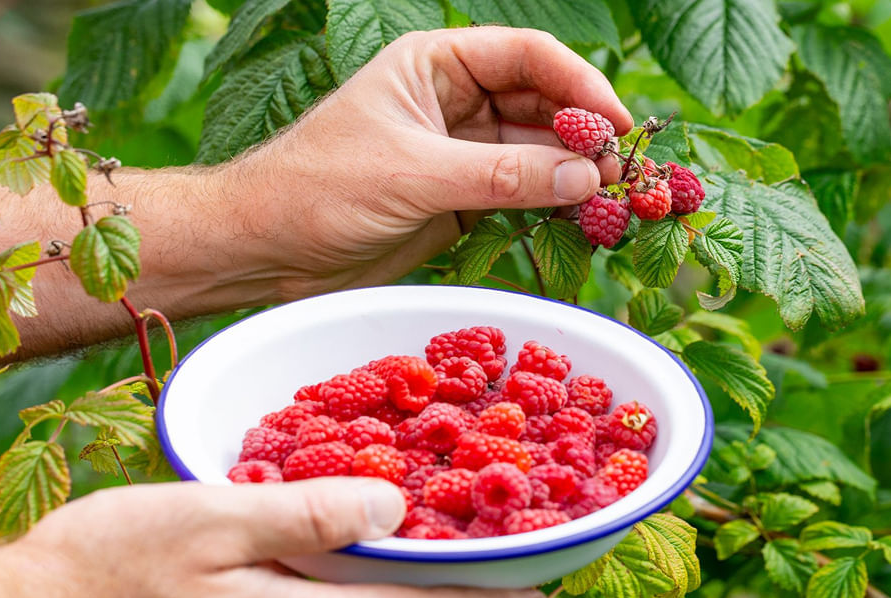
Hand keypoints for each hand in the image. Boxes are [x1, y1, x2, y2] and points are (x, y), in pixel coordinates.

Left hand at [226, 27, 633, 301]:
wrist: (265, 249)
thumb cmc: (318, 189)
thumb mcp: (413, 175)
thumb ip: (501, 175)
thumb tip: (585, 178)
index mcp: (434, 64)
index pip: (528, 55)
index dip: (581, 86)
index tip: (618, 126)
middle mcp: (454, 101)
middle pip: (543, 103)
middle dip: (585, 135)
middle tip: (626, 174)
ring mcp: (459, 152)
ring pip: (538, 153)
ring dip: (575, 176)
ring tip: (615, 204)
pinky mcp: (459, 200)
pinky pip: (520, 194)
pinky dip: (552, 207)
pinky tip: (582, 222)